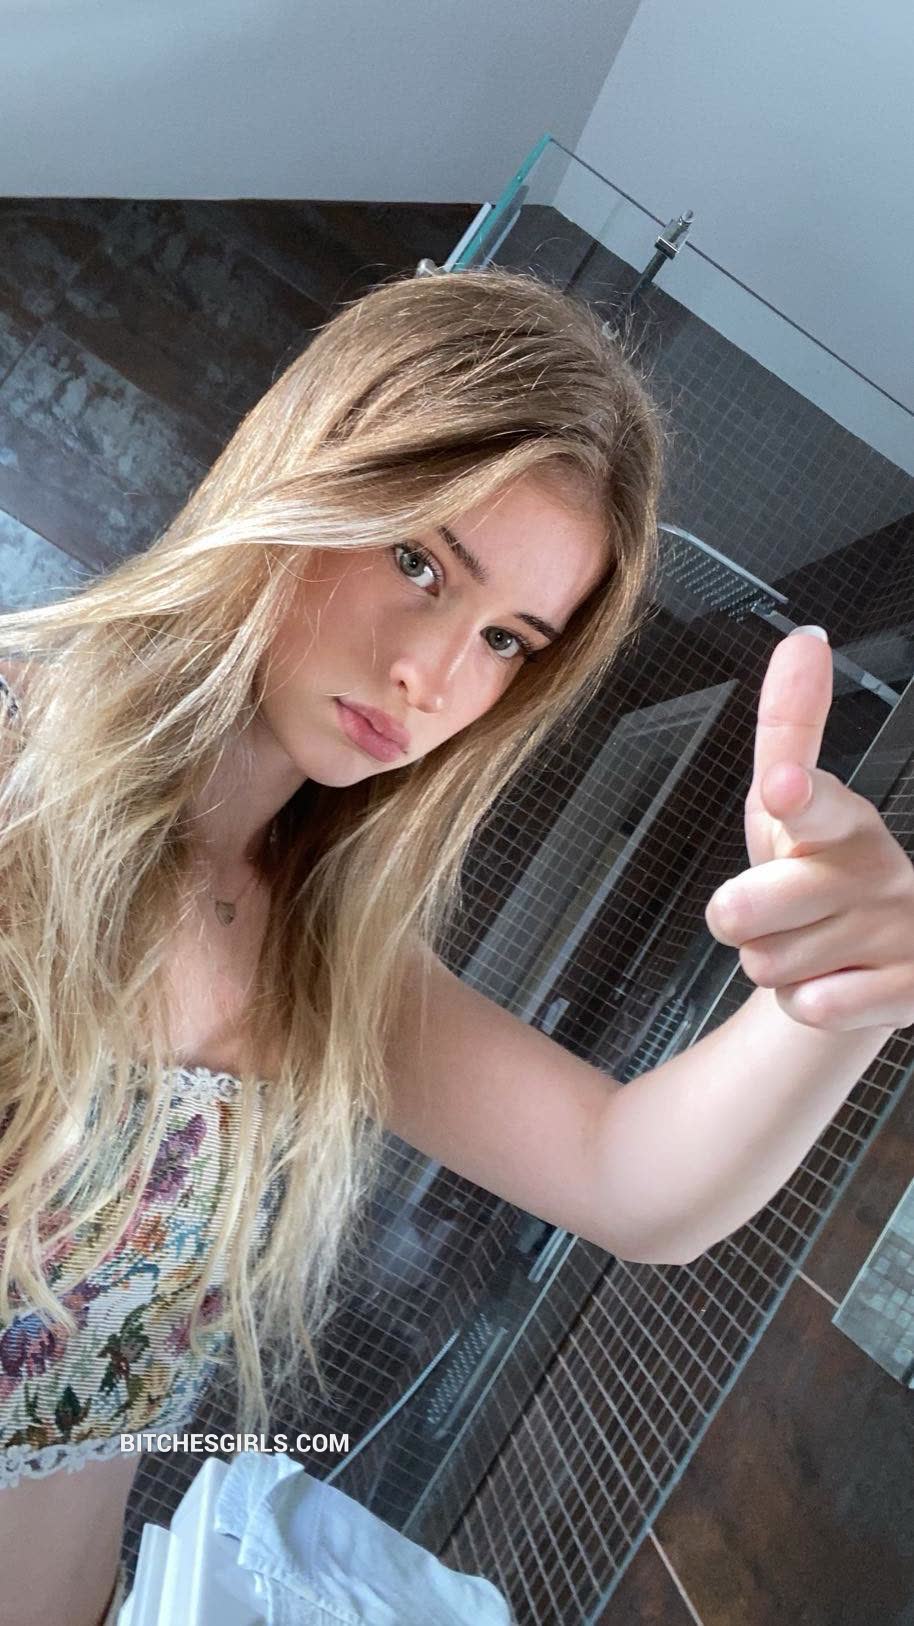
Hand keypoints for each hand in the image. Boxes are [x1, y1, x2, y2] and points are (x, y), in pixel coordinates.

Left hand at [704, 628, 913, 1032]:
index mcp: (843, 820)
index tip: (781, 788)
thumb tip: (804, 641)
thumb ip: (789, 726)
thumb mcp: (790, 803)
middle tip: (758, 912)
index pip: (817, 805)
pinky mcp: (912, 989)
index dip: (796, 796)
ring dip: (772, 963)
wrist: (868, 959)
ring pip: (770, 964)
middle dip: (736, 918)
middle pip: (750, 909)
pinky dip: (807, 1002)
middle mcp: (877, 870)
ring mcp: (898, 931)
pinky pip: (813, 1007)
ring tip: (807, 944)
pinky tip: (838, 980)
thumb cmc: (816, 869)